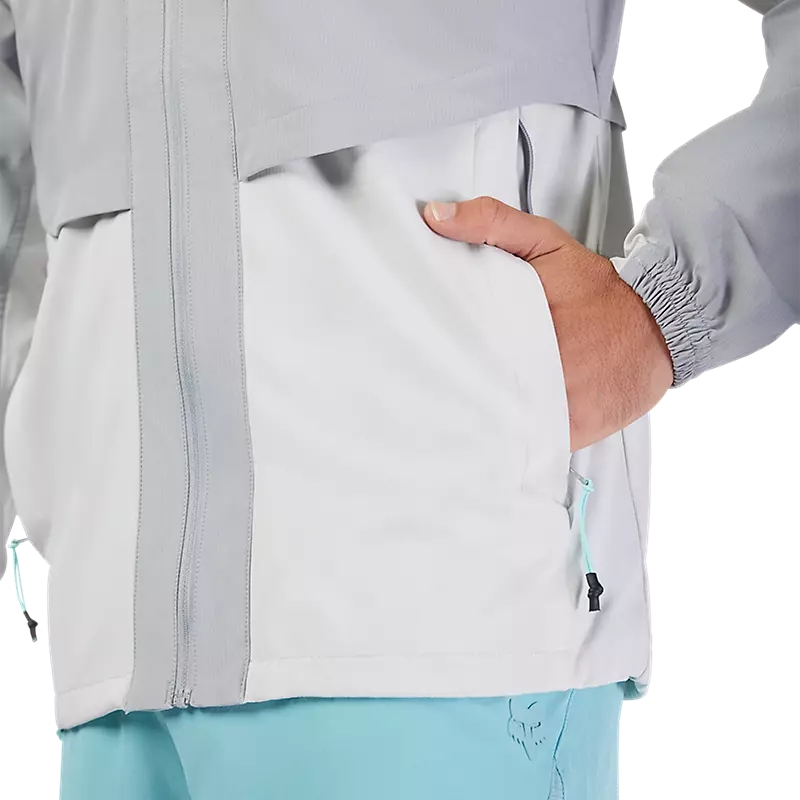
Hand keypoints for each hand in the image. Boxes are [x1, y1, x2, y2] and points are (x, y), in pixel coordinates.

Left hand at [422, 197, 673, 451]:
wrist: (659, 327)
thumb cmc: (596, 288)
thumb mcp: (546, 243)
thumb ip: (491, 223)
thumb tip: (433, 217)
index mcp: (520, 324)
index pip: (459, 349)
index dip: (434, 354)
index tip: (413, 354)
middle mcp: (537, 373)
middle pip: (474, 392)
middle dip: (450, 391)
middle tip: (421, 390)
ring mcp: (554, 409)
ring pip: (497, 427)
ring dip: (476, 422)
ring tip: (449, 416)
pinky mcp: (570, 434)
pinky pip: (526, 446)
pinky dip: (508, 443)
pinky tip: (487, 437)